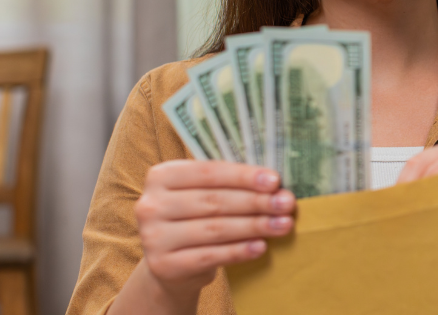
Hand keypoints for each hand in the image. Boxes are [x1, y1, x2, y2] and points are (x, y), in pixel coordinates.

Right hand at [134, 160, 295, 297]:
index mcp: (161, 176)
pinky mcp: (163, 265)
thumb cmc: (195, 218)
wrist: (171, 262)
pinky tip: (261, 246)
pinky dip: (239, 251)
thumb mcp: (202, 194)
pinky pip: (210, 255)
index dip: (243, 176)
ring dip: (255, 226)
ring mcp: (153, 237)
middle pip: (214, 201)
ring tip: (283, 224)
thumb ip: (228, 183)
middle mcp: (150, 205)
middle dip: (256, 202)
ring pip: (215, 228)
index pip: (208, 172)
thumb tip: (275, 184)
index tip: (274, 181)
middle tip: (286, 203)